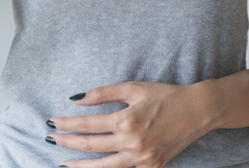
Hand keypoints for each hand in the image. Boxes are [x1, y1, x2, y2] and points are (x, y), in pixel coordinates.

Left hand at [46, 81, 213, 167]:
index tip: (51, 123)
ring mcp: (142, 158)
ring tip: (64, 164)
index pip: (87, 125)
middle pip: (91, 147)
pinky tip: (96, 167)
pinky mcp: (151, 166)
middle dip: (67, 144)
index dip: (66, 124)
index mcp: (126, 120)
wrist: (198, 111)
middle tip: (51, 141)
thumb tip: (76, 99)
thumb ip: (103, 93)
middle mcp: (132, 142)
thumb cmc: (165, 96)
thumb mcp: (133, 88)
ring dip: (81, 167)